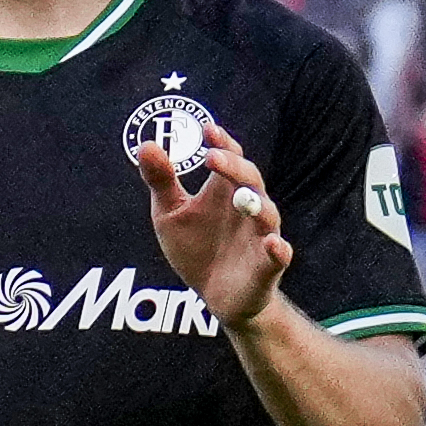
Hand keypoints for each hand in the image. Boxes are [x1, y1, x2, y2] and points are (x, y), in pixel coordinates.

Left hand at [130, 111, 292, 325]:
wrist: (216, 295)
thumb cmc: (196, 247)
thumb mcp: (170, 213)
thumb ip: (161, 181)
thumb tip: (146, 144)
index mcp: (226, 191)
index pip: (231, 159)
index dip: (223, 144)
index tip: (207, 129)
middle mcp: (249, 208)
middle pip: (250, 180)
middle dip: (233, 168)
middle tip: (211, 157)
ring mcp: (262, 236)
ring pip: (267, 215)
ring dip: (256, 205)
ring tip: (240, 196)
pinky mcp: (268, 266)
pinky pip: (279, 256)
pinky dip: (278, 249)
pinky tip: (272, 244)